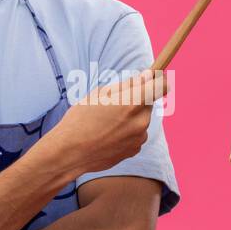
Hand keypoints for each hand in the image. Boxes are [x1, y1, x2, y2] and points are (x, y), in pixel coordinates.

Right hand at [45, 67, 168, 175]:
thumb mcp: (100, 94)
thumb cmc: (80, 120)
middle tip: (115, 104)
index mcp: (132, 103)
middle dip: (137, 100)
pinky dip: (127, 133)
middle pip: (148, 103)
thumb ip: (127, 85)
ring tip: (107, 123)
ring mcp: (139, 138)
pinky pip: (136, 135)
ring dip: (131, 118)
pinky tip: (108, 135)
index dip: (158, 79)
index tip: (153, 77)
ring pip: (141, 120)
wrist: (69, 153)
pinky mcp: (135, 150)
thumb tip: (147, 76)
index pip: (161, 86)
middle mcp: (140, 121)